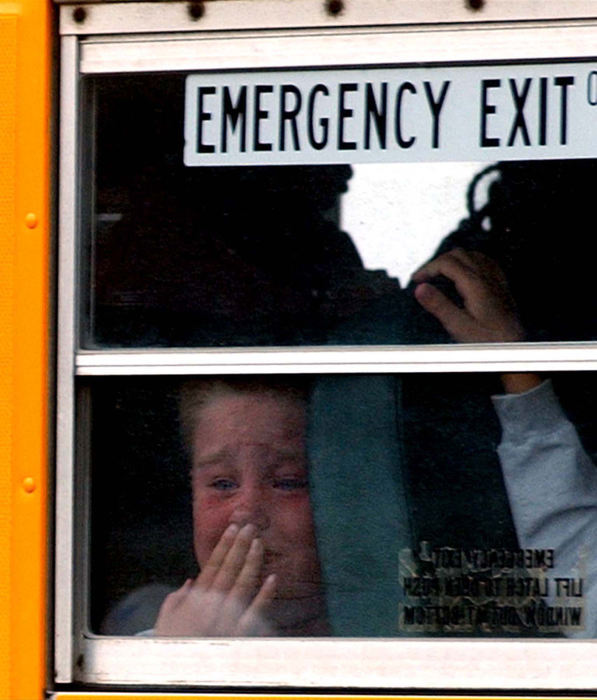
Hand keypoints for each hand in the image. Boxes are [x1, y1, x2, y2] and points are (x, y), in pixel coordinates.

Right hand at [154, 523, 276, 636]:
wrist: (178, 672)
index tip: (232, 528)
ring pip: (243, 585)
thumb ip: (175, 598)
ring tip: (259, 543)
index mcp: (195, 599)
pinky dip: (264, 596)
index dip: (224, 546)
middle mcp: (212, 605)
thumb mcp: (165, 620)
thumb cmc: (171, 645)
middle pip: (229, 570)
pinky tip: (273, 579)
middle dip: (240, 546)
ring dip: (252, 563)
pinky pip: (254, 613)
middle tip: (251, 527)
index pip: (213, 565)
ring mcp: (227, 619)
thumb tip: (190, 580)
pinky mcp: (239, 635)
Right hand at [411, 248, 524, 342]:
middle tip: (425, 277)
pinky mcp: (501, 284)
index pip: (447, 263)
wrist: (514, 345)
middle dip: (437, 263)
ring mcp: (496, 279)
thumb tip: (420, 288)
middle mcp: (487, 277)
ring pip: (471, 255)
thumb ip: (439, 305)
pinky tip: (464, 271)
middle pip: (458, 254)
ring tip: (439, 274)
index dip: (428, 268)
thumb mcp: (458, 325)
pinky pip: (484, 261)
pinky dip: (469, 261)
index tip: (416, 280)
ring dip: (452, 260)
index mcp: (475, 284)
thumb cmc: (488, 340)